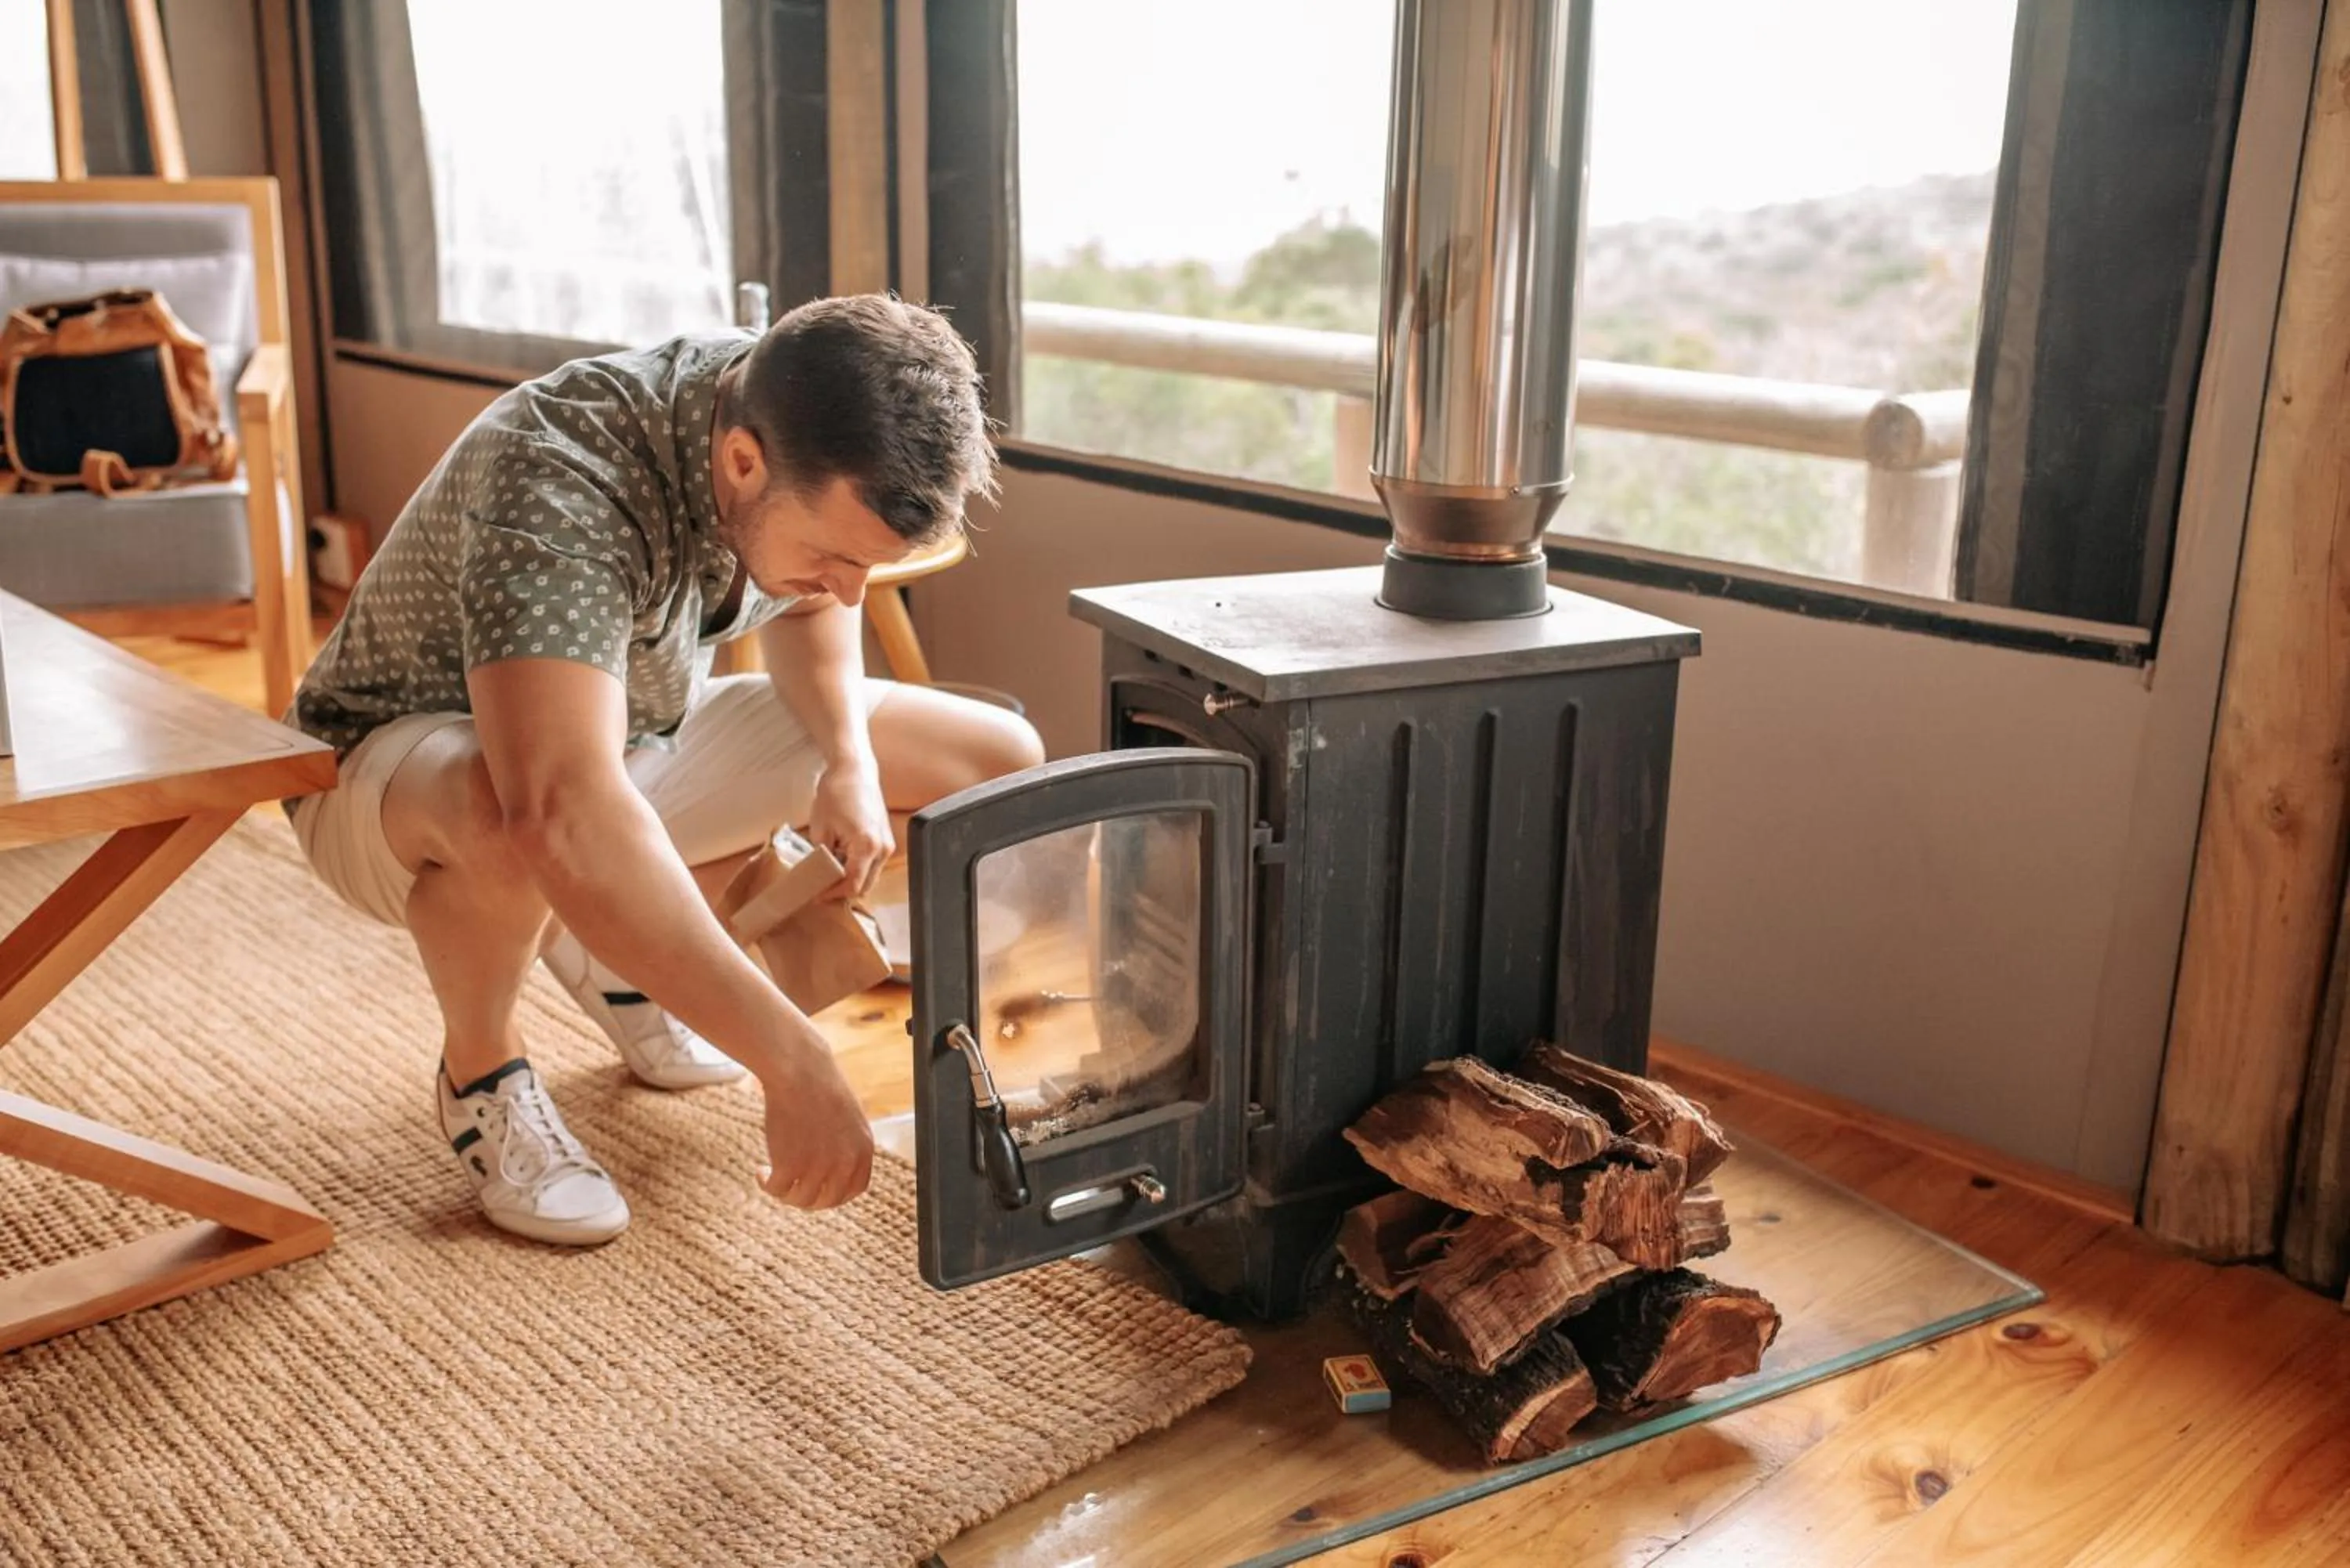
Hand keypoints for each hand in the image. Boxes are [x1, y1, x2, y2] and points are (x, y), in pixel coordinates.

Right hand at [756, 1040, 874, 1209]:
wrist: (799, 1069)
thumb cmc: (820, 1087)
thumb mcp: (848, 1118)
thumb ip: (846, 1148)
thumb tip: (832, 1174)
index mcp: (863, 1150)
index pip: (853, 1190)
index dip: (834, 1194)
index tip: (817, 1189)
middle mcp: (844, 1163)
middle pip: (826, 1200)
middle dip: (807, 1197)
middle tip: (791, 1186)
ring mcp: (818, 1167)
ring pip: (800, 1200)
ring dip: (784, 1193)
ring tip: (772, 1175)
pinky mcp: (789, 1165)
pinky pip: (777, 1190)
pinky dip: (766, 1184)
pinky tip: (760, 1172)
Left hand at [806, 754, 892, 899]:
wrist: (854, 770)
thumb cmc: (837, 793)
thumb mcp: (821, 829)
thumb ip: (822, 858)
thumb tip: (820, 877)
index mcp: (867, 847)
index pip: (853, 885)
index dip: (833, 894)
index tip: (817, 895)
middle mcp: (882, 849)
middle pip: (864, 886)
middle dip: (843, 890)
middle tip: (821, 888)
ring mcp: (887, 844)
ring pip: (869, 876)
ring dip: (851, 879)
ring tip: (828, 872)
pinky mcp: (886, 839)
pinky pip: (872, 864)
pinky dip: (858, 867)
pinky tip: (840, 859)